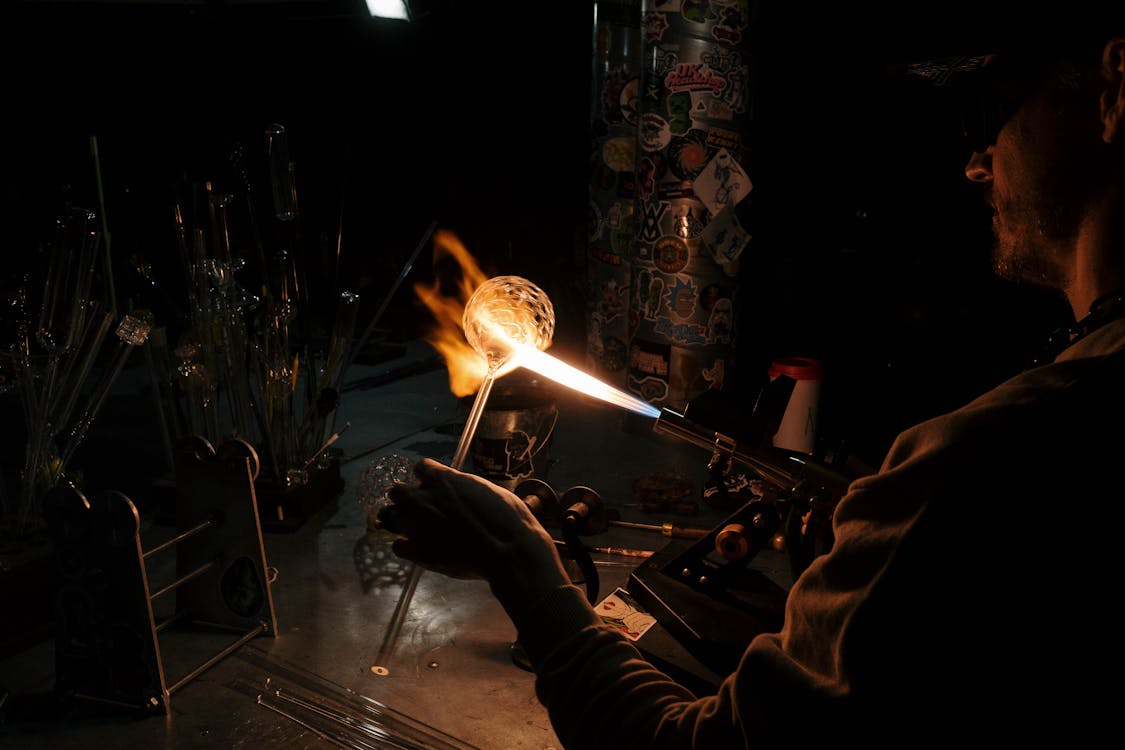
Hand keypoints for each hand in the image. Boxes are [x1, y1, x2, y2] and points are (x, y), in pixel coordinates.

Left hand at [380, 458, 571, 610]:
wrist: (508, 552)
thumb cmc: (508, 519)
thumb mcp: (487, 490)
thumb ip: (462, 486)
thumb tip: (457, 489)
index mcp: (444, 480)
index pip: (420, 467)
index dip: (426, 477)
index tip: (432, 485)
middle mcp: (426, 499)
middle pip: (397, 491)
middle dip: (407, 497)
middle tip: (421, 508)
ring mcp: (419, 526)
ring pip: (393, 517)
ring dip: (405, 521)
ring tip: (421, 530)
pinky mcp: (418, 552)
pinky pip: (398, 546)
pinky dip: (406, 547)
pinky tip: (420, 549)